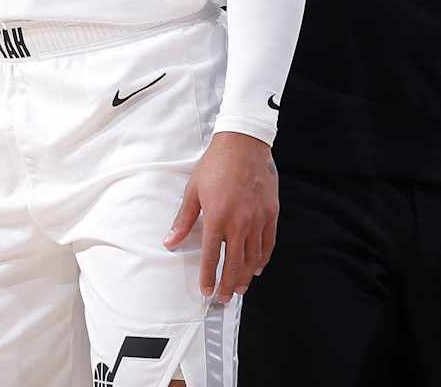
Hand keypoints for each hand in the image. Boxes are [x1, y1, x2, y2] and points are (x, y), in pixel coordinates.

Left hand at [163, 132, 277, 303]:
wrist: (244, 144)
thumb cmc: (216, 164)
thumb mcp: (193, 190)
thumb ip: (183, 220)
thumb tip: (170, 241)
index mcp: (217, 218)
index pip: (212, 257)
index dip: (208, 278)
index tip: (206, 291)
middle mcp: (239, 223)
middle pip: (234, 264)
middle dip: (228, 285)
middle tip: (224, 297)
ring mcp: (257, 220)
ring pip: (253, 258)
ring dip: (245, 277)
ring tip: (239, 288)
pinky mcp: (271, 214)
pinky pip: (268, 244)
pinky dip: (262, 259)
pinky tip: (257, 267)